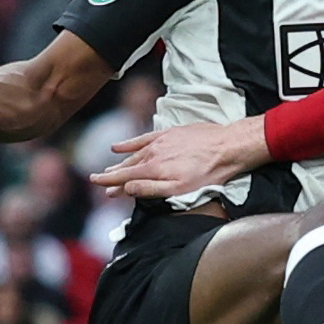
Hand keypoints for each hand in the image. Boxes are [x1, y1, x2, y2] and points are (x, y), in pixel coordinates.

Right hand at [90, 117, 268, 199]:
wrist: (228, 147)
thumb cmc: (208, 173)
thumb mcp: (180, 189)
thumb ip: (151, 188)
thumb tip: (126, 188)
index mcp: (154, 170)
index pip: (124, 178)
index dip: (108, 182)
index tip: (95, 183)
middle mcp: (153, 154)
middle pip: (127, 166)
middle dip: (112, 175)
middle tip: (98, 180)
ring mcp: (160, 142)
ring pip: (134, 154)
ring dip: (120, 162)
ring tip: (108, 167)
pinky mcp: (169, 134)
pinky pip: (143, 138)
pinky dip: (129, 143)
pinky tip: (118, 147)